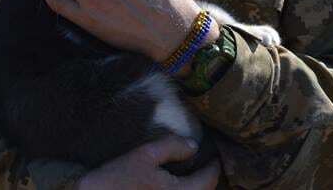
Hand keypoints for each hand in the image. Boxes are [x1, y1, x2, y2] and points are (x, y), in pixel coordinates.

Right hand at [75, 137, 219, 189]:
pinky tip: (176, 185)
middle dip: (207, 179)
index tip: (214, 155)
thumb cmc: (118, 177)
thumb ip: (172, 147)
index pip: (209, 180)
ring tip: (193, 175)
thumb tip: (193, 146)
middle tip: (206, 164)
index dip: (214, 166)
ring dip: (197, 187)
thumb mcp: (144, 155)